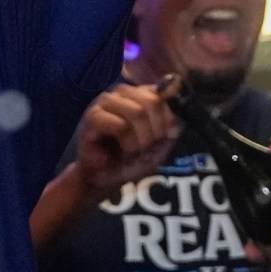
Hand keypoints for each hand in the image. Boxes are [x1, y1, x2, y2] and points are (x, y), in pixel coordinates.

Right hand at [69, 83, 180, 199]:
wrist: (106, 179)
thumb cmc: (133, 158)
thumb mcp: (161, 142)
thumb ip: (172, 123)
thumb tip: (177, 112)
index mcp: (141, 93)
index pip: (166, 92)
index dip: (171, 117)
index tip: (168, 136)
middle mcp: (124, 92)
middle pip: (152, 101)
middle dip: (156, 131)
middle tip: (147, 148)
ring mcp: (107, 101)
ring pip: (137, 112)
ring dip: (141, 140)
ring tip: (134, 152)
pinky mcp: (93, 116)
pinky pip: (120, 126)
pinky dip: (127, 145)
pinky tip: (122, 153)